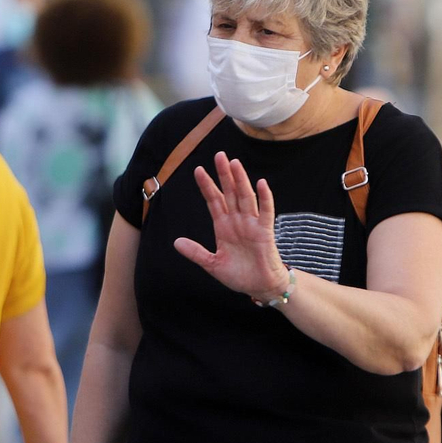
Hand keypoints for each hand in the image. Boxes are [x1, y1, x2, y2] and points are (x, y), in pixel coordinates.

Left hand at [173, 152, 289, 301]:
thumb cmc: (239, 275)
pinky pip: (265, 211)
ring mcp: (251, 224)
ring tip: (235, 163)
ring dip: (240, 180)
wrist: (260, 287)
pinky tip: (260, 183)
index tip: (198, 170)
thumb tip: (176, 242)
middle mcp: (237, 221)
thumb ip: (196, 253)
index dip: (207, 186)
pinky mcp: (264, 231)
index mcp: (223, 227)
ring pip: (245, 197)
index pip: (214, 201)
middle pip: (229, 193)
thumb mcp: (212, 265)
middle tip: (219, 155)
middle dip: (224, 175)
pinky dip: (264, 197)